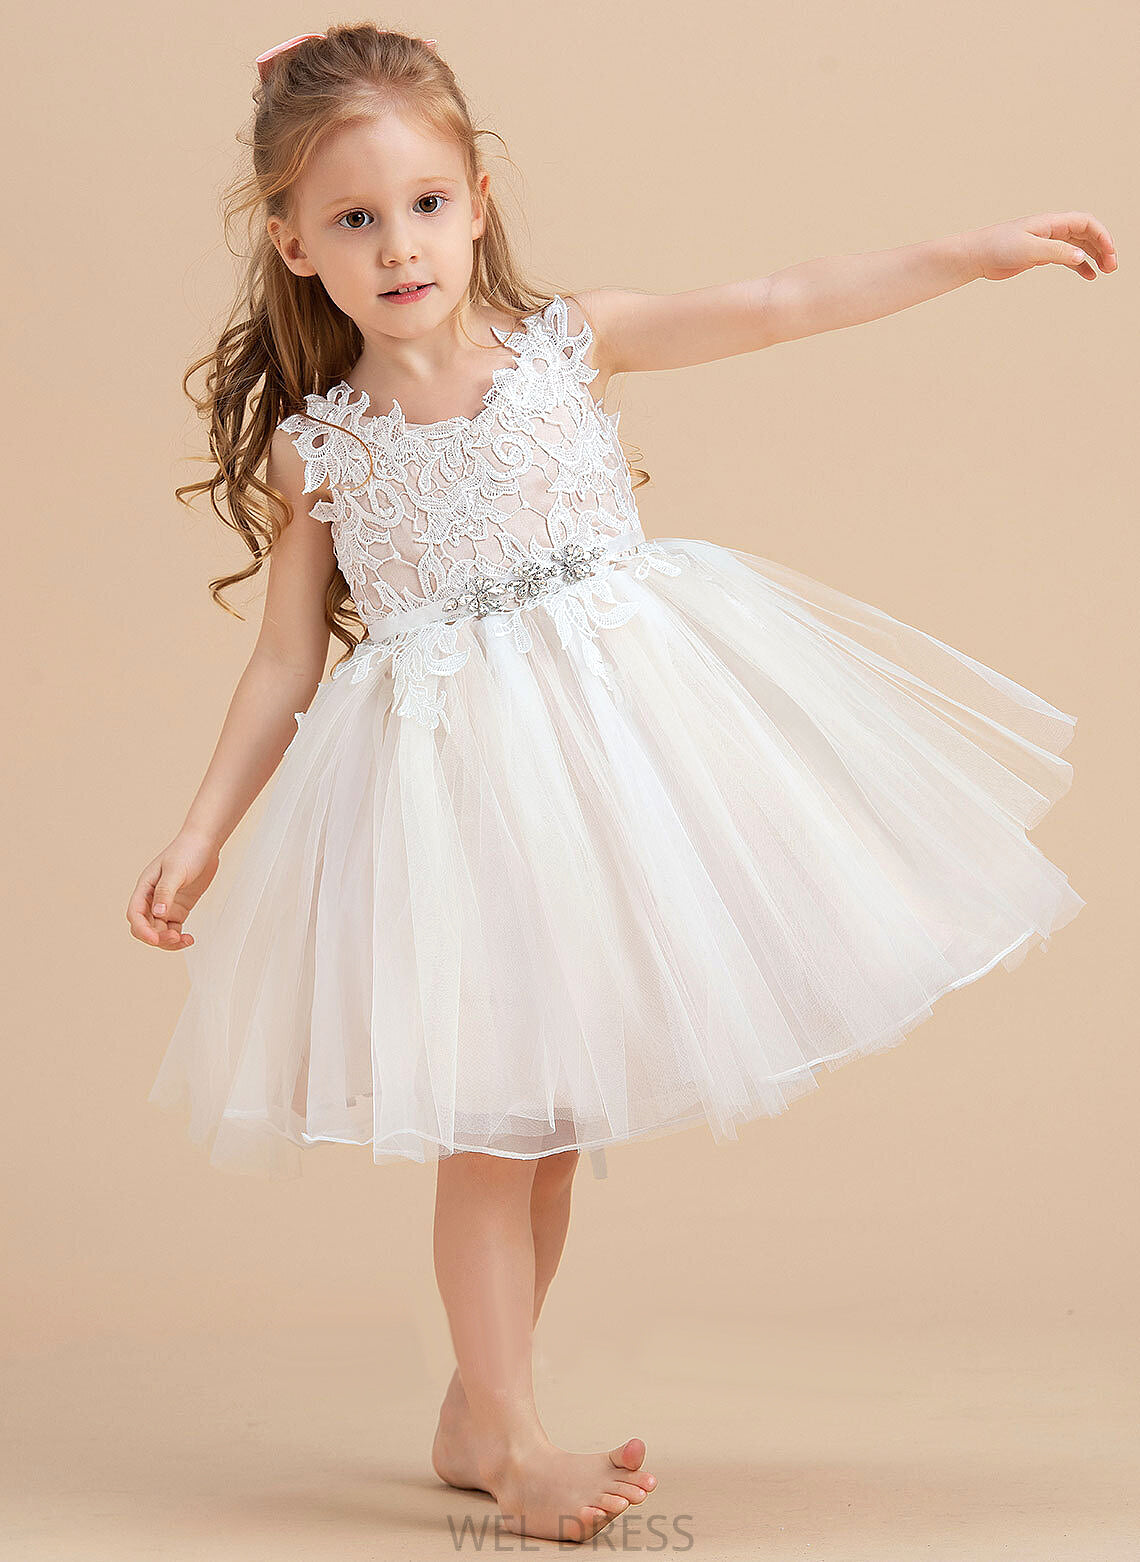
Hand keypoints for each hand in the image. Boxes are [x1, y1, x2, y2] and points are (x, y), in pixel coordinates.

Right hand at [126, 831, 219, 950]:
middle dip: (157, 937)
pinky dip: (178, 938)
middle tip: (175, 938)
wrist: (205, 844)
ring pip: (159, 931)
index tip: (155, 939)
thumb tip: (158, 913)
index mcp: (144, 888)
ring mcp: (166, 905)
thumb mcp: (175, 870)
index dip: (142, 929)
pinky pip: (173, 929)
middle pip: (146, 927)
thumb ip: (166, 892)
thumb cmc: (187, 851)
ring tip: (185, 940)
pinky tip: (189, 939)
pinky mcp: (179, 908)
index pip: (135, 914)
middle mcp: (152, 899)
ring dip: (169, 941)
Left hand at [967, 211, 1116, 281]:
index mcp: (1052, 222)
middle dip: (1102, 248)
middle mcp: (1052, 229)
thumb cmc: (998, 247)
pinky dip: (1079, 265)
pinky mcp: (1040, 255)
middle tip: (1112, 267)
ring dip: (1094, 257)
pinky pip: (1066, 258)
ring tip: (1105, 271)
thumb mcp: (1029, 249)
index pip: (1086, 223)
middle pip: (1086, 234)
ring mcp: (1047, 242)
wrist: (977, 255)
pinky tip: (1089, 276)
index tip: (1109, 254)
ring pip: (1079, 246)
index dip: (1102, 236)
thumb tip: (1080, 256)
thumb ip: (1055, 252)